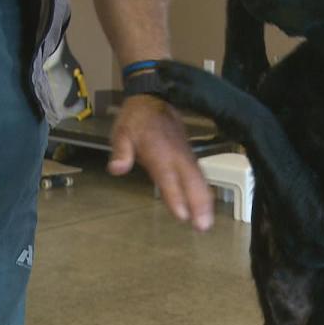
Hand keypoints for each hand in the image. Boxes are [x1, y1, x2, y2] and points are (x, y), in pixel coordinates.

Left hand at [108, 95, 213, 230]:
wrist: (154, 97)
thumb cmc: (136, 119)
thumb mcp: (121, 132)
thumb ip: (121, 151)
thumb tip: (117, 169)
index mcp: (159, 151)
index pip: (168, 177)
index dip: (175, 196)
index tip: (182, 215)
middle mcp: (177, 155)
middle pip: (191, 181)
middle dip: (198, 204)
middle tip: (203, 227)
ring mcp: (186, 156)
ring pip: (199, 179)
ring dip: (205, 201)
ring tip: (206, 223)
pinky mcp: (190, 157)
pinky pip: (200, 175)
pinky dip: (204, 192)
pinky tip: (205, 208)